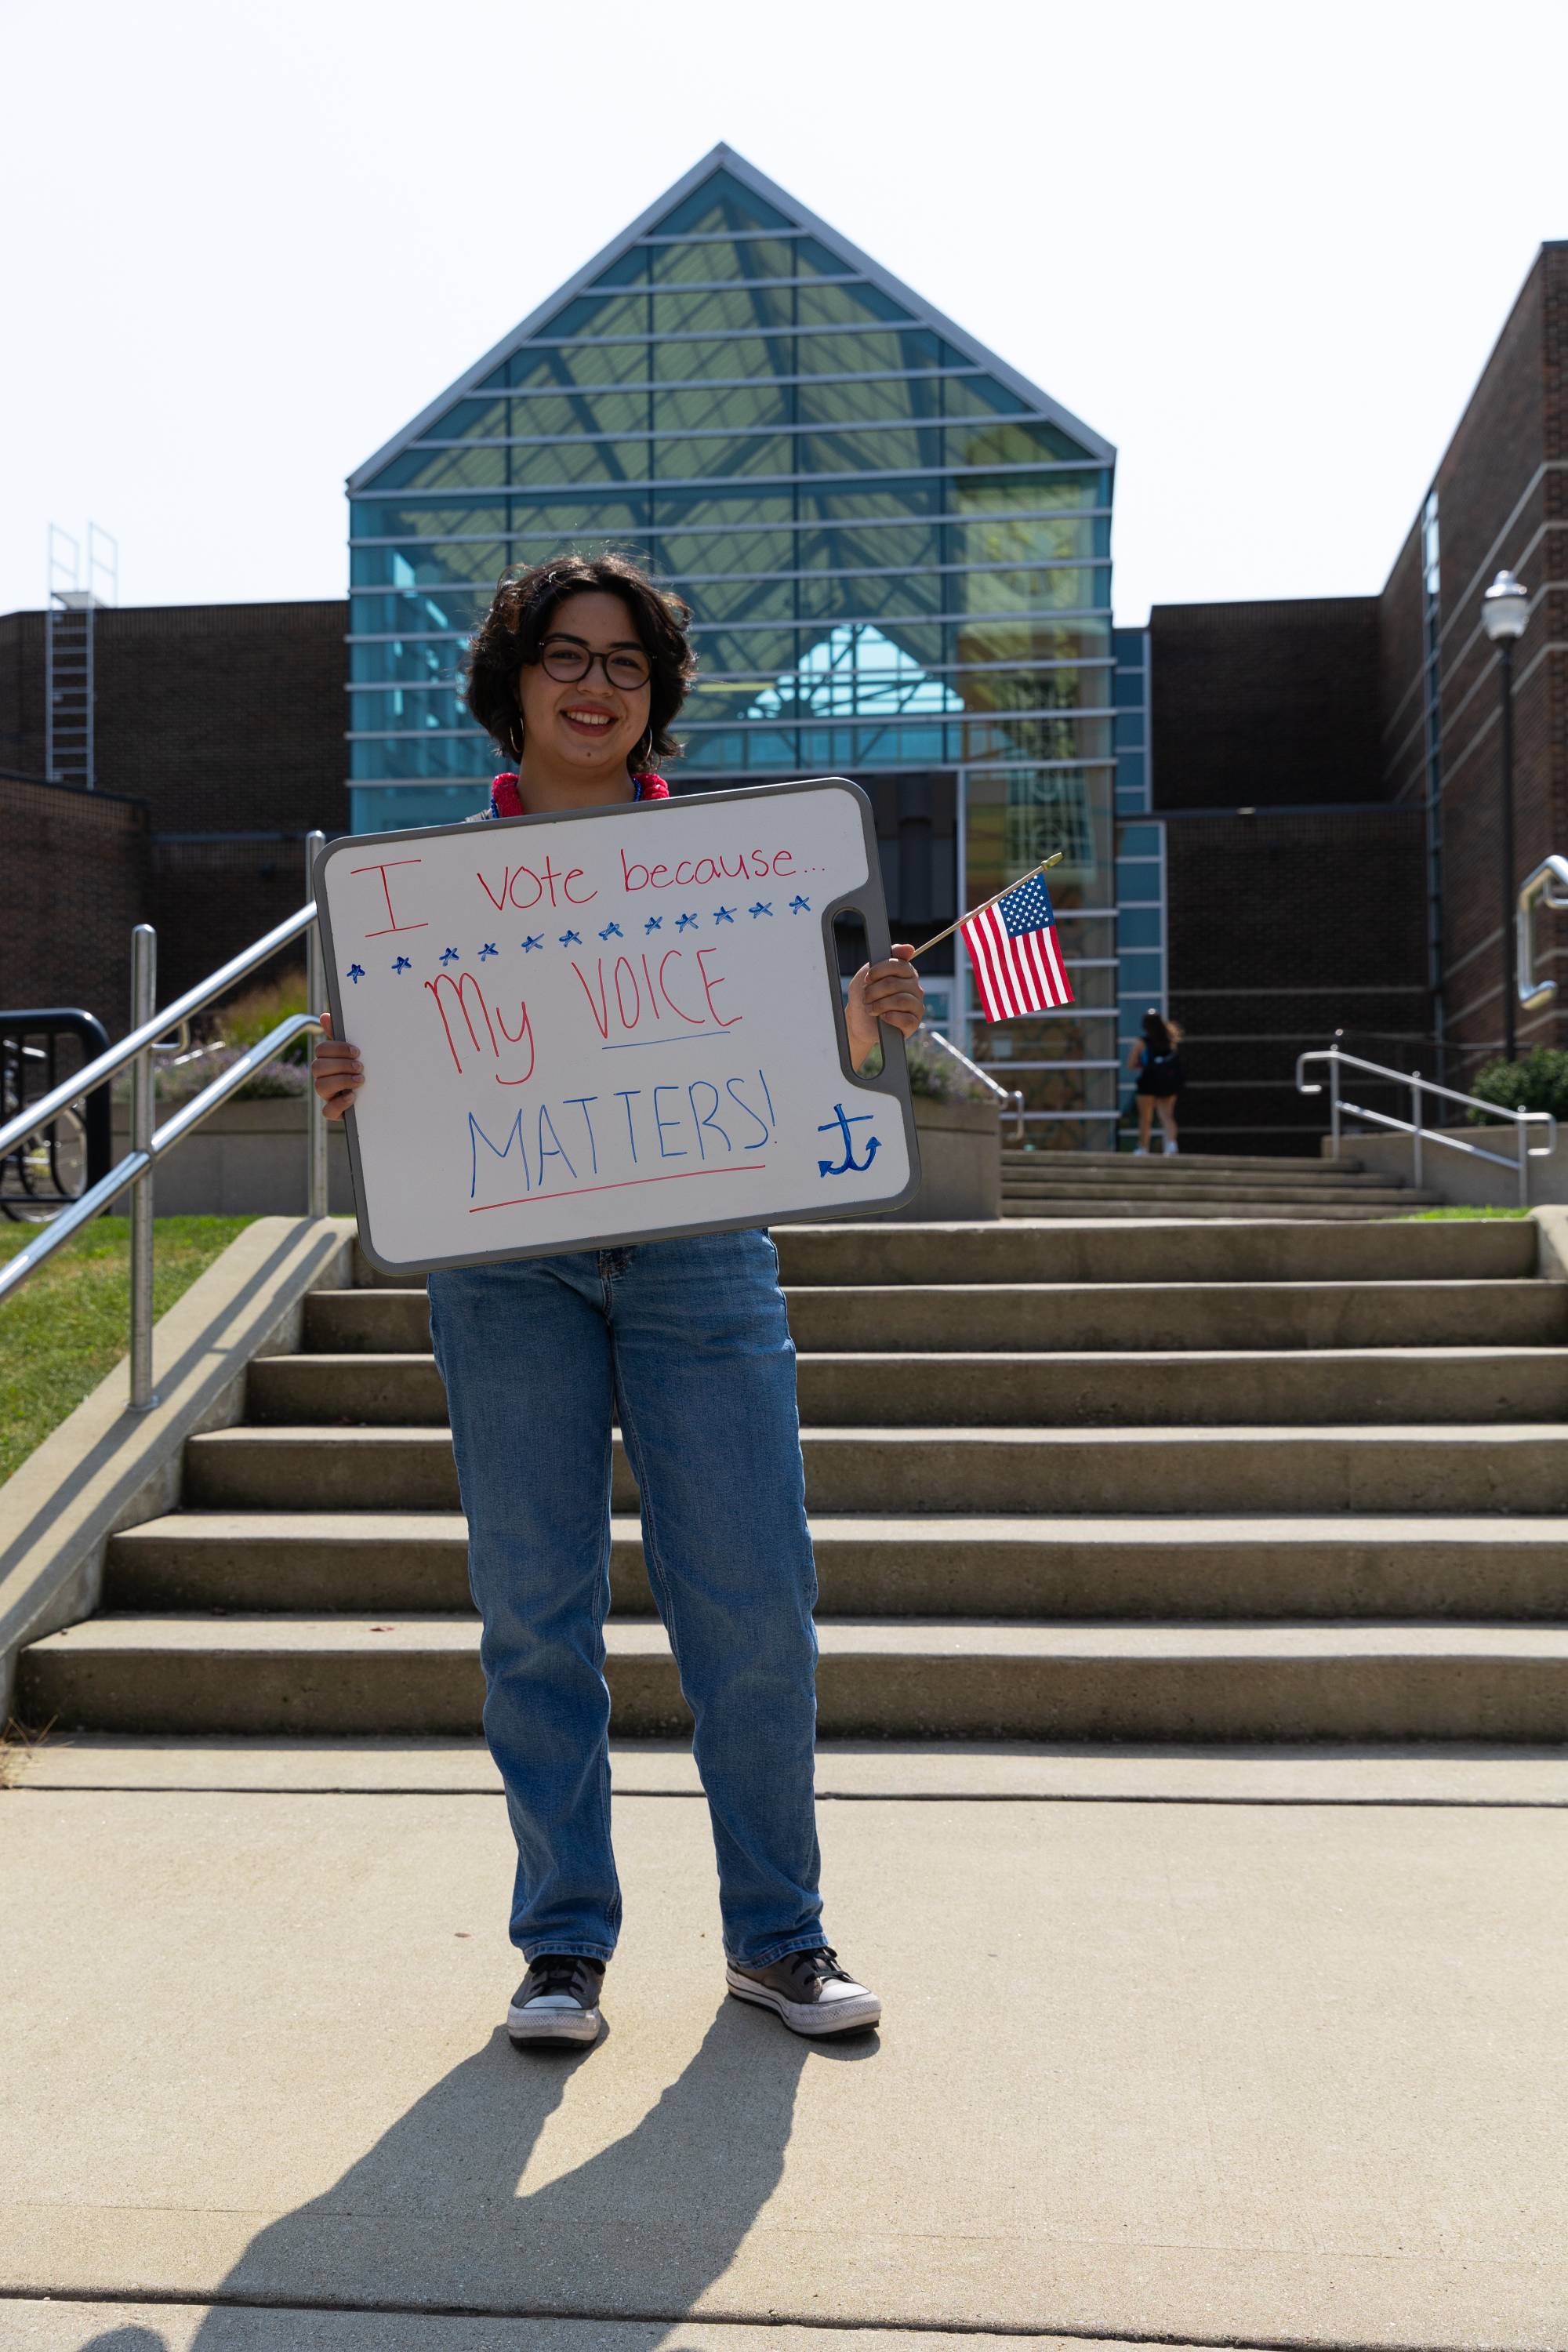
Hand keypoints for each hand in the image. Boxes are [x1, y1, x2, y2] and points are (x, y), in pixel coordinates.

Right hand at [312, 1010, 363, 1119]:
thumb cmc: (365, 1069)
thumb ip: (342, 1036)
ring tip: (361, 1081)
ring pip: (320, 1087)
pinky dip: (339, 1104)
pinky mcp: (335, 1112)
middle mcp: (324, 1077)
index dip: (337, 1049)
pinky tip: (353, 1097)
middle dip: (340, 1065)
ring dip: (341, 1081)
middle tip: (360, 1066)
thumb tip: (325, 1016)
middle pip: (317, 1067)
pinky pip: (327, 1112)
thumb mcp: (357, 1053)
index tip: (357, 1051)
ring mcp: (328, 1096)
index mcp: (329, 1061)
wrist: (383, 1096)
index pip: (321, 1050)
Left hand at [845, 944, 923, 1069]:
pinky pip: (906, 1019)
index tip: (867, 979)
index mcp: (906, 972)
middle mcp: (914, 987)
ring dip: (879, 1005)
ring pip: (900, 1001)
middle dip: (874, 991)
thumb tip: (910, 948)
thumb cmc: (864, 995)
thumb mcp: (869, 973)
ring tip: (870, 1009)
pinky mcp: (914, 1022)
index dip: (879, 971)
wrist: (858, 1020)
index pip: (898, 965)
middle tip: (866, 997)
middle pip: (894, 984)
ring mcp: (916, 1005)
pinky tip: (883, 1018)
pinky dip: (889, 1018)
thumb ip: (886, 958)